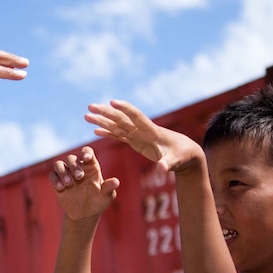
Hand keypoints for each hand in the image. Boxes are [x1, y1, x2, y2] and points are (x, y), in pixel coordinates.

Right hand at [49, 146, 119, 221]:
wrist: (85, 215)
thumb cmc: (98, 202)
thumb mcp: (106, 196)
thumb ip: (109, 188)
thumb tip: (116, 182)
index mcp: (91, 166)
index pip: (87, 152)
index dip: (86, 152)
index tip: (86, 157)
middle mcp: (78, 168)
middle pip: (72, 158)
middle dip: (74, 166)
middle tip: (79, 177)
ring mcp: (67, 174)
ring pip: (59, 164)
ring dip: (62, 171)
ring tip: (68, 183)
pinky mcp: (58, 182)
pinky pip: (52, 176)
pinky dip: (55, 179)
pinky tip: (61, 187)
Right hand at [85, 100, 203, 174]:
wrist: (185, 153)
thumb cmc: (182, 156)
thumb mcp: (175, 162)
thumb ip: (167, 165)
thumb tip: (162, 170)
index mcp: (151, 131)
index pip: (136, 117)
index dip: (125, 109)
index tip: (112, 102)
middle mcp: (142, 130)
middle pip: (121, 118)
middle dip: (106, 112)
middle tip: (90, 106)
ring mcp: (138, 134)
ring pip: (117, 125)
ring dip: (102, 120)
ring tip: (87, 115)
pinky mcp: (136, 141)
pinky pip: (118, 135)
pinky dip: (107, 131)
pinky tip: (96, 129)